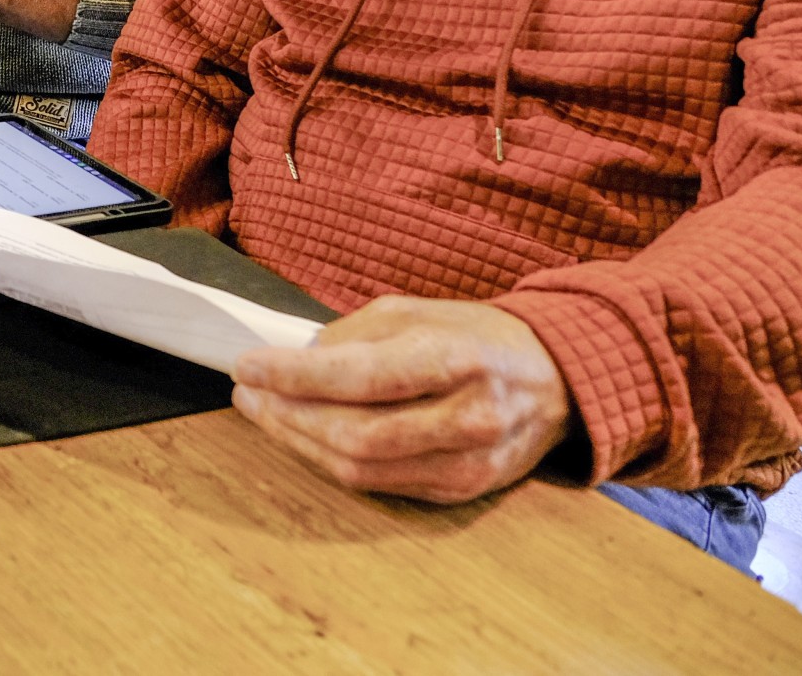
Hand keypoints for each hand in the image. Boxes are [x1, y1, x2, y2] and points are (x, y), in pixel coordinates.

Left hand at [231, 295, 571, 504]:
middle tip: (248, 392)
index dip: (293, 376)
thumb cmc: (474, 336)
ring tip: (265, 413)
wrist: (555, 381)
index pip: (359, 376)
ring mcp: (467, 462)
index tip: (246, 366)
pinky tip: (306, 436)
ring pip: (360, 467)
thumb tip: (292, 361)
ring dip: (299, 442)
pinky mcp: (462, 490)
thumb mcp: (414, 311)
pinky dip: (332, 461)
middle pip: (354, 432)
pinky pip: (379, 483)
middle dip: (287, 414)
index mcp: (455, 357)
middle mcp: (467, 416)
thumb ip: (352, 335)